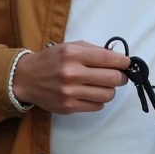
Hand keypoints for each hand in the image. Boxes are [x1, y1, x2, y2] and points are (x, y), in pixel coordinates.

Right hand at [11, 41, 128, 114]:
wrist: (26, 78)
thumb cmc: (52, 60)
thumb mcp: (70, 47)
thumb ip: (94, 51)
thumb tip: (119, 58)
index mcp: (74, 54)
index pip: (109, 59)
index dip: (124, 62)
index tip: (128, 64)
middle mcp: (72, 73)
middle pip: (113, 79)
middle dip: (121, 77)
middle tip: (119, 76)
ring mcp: (70, 92)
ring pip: (108, 95)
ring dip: (110, 90)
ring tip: (103, 85)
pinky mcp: (68, 107)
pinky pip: (97, 106)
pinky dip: (99, 100)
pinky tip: (91, 93)